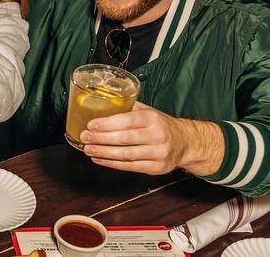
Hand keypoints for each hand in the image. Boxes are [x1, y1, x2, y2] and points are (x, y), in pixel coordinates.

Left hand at [80, 102, 223, 175]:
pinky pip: (130, 167)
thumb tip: (101, 102)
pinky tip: (99, 159)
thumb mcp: (148, 111)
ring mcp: (158, 153)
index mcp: (153, 118)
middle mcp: (157, 135)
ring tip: (88, 149)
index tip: (91, 125)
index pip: (127, 121)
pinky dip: (111, 163)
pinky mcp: (156, 167)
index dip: (107, 124)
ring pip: (126, 155)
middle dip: (101, 139)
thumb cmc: (160, 125)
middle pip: (125, 139)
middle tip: (85, 137)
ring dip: (103, 153)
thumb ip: (127, 108)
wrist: (184, 142)